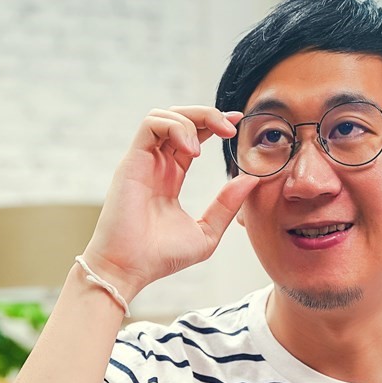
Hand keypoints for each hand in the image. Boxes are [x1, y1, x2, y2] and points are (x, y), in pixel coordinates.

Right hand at [81, 106, 261, 299]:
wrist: (130, 268)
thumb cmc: (160, 257)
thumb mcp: (206, 232)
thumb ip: (226, 205)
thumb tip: (251, 179)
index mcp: (171, 177)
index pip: (192, 137)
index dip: (214, 124)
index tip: (237, 122)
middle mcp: (156, 164)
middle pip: (180, 119)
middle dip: (208, 115)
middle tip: (231, 126)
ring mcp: (142, 161)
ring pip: (164, 115)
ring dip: (192, 119)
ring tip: (208, 143)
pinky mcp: (131, 161)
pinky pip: (151, 125)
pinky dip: (175, 126)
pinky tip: (192, 149)